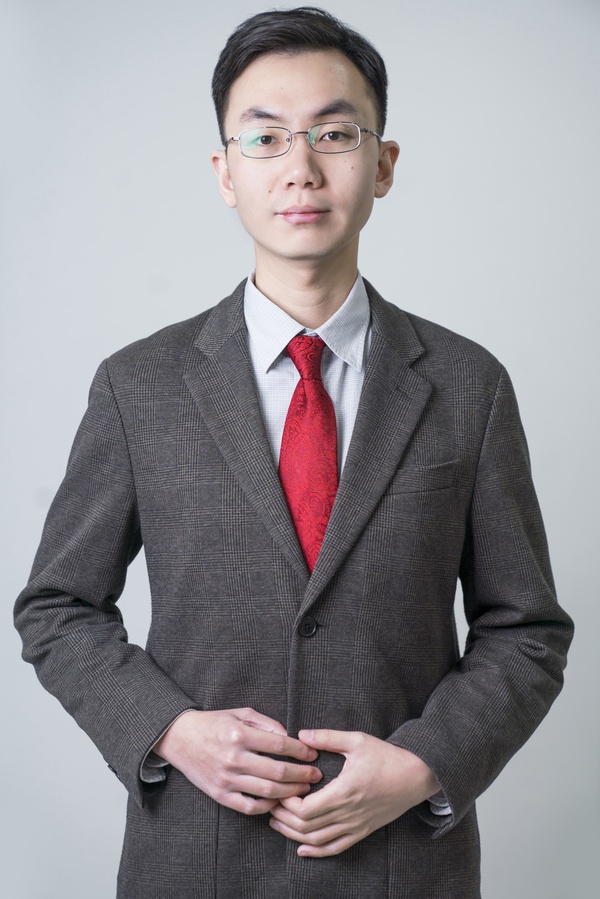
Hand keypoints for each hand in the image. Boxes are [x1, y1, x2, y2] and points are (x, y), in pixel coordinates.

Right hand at [153, 708, 321, 814]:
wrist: (181, 738)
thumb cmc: (214, 723)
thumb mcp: (239, 712)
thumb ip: (266, 723)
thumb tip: (288, 737)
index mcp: (239, 734)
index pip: (280, 744)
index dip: (300, 751)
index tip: (312, 754)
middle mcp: (233, 758)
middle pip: (278, 770)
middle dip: (302, 774)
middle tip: (316, 775)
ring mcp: (226, 779)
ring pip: (267, 791)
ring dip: (291, 791)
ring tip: (304, 789)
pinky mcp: (220, 795)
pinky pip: (250, 806)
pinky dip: (268, 806)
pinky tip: (279, 800)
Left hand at [269, 729, 439, 856]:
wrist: (417, 776)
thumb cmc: (387, 756)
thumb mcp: (357, 740)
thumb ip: (328, 737)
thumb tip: (301, 735)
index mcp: (345, 791)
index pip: (306, 809)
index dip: (288, 803)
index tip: (279, 790)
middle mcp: (349, 813)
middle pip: (307, 827)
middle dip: (284, 818)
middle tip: (270, 805)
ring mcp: (356, 825)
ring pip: (318, 841)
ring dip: (294, 835)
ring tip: (276, 823)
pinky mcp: (362, 831)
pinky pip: (336, 848)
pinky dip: (317, 852)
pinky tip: (302, 849)